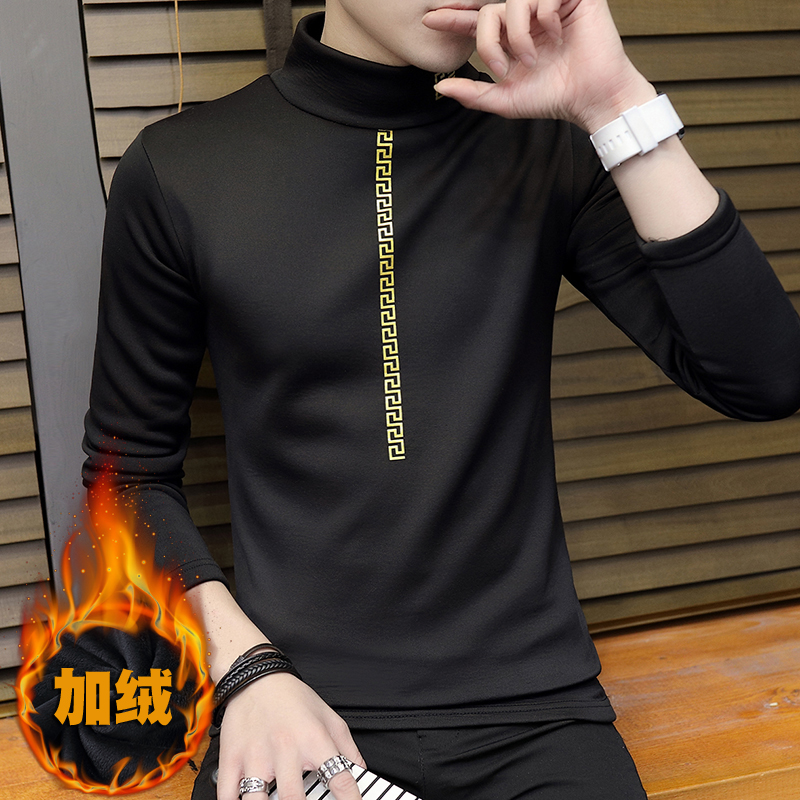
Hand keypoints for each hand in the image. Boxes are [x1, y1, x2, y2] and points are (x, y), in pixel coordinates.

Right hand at [215, 673, 365, 799]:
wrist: (256, 678)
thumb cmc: (294, 699)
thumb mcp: (329, 718)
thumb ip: (348, 750)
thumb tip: (361, 774)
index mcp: (313, 739)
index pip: (339, 778)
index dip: (351, 799)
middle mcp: (285, 748)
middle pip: (293, 797)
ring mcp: (256, 756)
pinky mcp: (232, 759)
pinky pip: (228, 795)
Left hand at [423, 0, 655, 131]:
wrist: (591, 97)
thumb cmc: (555, 98)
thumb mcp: (507, 99)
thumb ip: (474, 93)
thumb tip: (441, 87)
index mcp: (511, 38)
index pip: (477, 21)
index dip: (454, 18)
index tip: (429, 19)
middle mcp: (527, 19)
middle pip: (489, 10)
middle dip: (487, 40)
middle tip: (500, 67)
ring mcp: (548, 6)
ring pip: (513, 2)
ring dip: (517, 35)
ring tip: (532, 59)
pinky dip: (545, 19)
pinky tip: (559, 37)